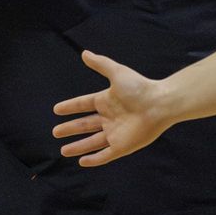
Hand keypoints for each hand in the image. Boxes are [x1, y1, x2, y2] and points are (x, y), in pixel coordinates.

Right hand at [52, 51, 170, 166]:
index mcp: (106, 101)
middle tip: (55, 132)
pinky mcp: (123, 146)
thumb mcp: (117, 73)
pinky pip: (105, 155)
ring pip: (92, 142)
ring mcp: (115, 133)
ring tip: (63, 151)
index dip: (70, 107)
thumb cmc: (140, 88)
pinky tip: (82, 161)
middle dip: (70, 129)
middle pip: (85, 125)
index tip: (57, 109)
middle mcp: (109, 118)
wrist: (160, 105)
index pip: (84, 104)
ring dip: (78, 147)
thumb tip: (84, 53)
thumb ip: (100, 64)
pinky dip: (94, 159)